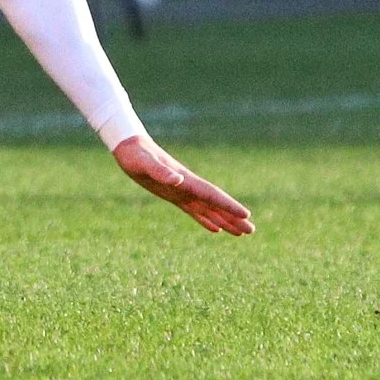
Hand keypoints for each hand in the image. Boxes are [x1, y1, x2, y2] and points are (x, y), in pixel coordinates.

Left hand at [113, 134, 254, 235]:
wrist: (128, 146)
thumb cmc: (136, 154)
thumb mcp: (145, 163)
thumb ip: (161, 171)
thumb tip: (178, 179)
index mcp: (185, 179)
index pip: (212, 194)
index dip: (228, 205)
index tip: (246, 215)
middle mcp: (188, 186)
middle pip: (215, 204)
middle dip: (233, 217)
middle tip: (251, 231)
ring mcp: (182, 191)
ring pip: (208, 209)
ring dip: (224, 220)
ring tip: (241, 232)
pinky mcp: (173, 195)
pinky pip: (194, 210)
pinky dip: (206, 219)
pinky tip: (216, 228)